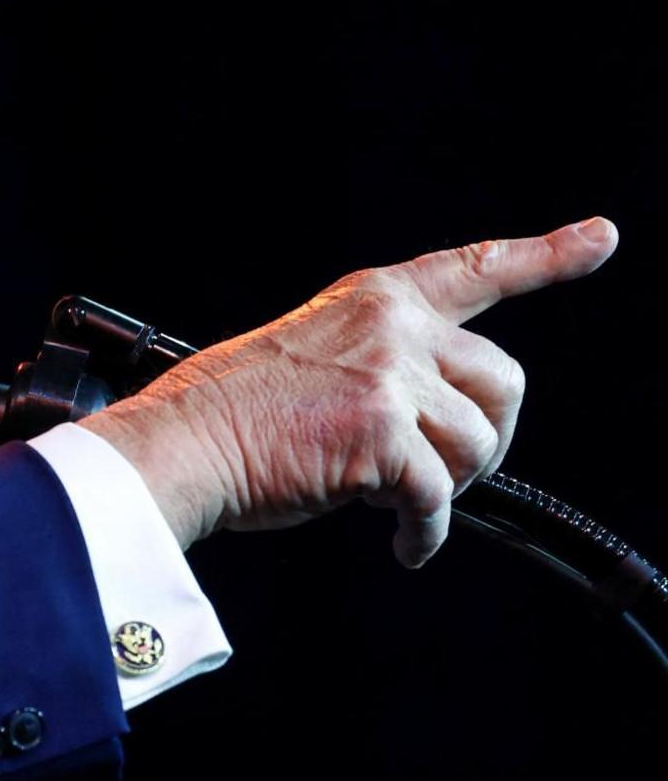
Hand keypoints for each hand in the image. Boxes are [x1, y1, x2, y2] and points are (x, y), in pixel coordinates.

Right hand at [80, 218, 619, 566]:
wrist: (182, 443)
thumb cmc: (232, 412)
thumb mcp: (317, 354)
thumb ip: (385, 363)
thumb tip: (445, 422)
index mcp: (374, 299)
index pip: (475, 267)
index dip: (549, 254)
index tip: (599, 237)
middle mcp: (392, 326)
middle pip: (504, 381)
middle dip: (489, 436)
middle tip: (447, 472)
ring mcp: (390, 377)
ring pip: (480, 445)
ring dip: (450, 488)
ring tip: (402, 505)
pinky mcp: (384, 435)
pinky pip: (439, 498)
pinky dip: (425, 533)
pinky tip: (404, 543)